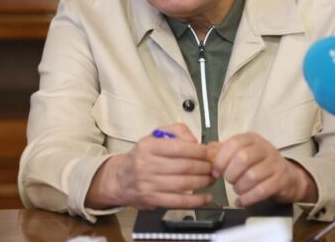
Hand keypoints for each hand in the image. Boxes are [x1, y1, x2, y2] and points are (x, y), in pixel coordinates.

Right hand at [86, 123, 213, 209]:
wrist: (120, 179)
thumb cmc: (142, 156)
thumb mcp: (155, 136)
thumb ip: (177, 132)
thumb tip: (195, 141)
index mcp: (148, 146)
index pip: (178, 147)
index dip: (199, 151)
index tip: (210, 152)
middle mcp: (147, 165)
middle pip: (184, 166)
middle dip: (204, 167)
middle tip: (214, 166)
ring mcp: (149, 184)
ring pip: (183, 184)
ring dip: (203, 182)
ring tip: (212, 178)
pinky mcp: (153, 200)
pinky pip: (179, 202)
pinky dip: (196, 200)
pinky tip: (207, 197)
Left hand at [208, 132, 317, 206]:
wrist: (287, 177)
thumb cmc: (259, 164)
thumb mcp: (241, 152)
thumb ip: (222, 150)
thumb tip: (206, 151)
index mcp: (252, 139)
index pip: (233, 143)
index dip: (221, 159)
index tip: (216, 171)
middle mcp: (264, 148)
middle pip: (242, 159)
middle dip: (230, 174)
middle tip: (229, 180)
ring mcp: (274, 164)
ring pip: (252, 176)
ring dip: (239, 187)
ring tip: (237, 189)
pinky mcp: (280, 180)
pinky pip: (261, 191)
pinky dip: (247, 199)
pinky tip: (242, 201)